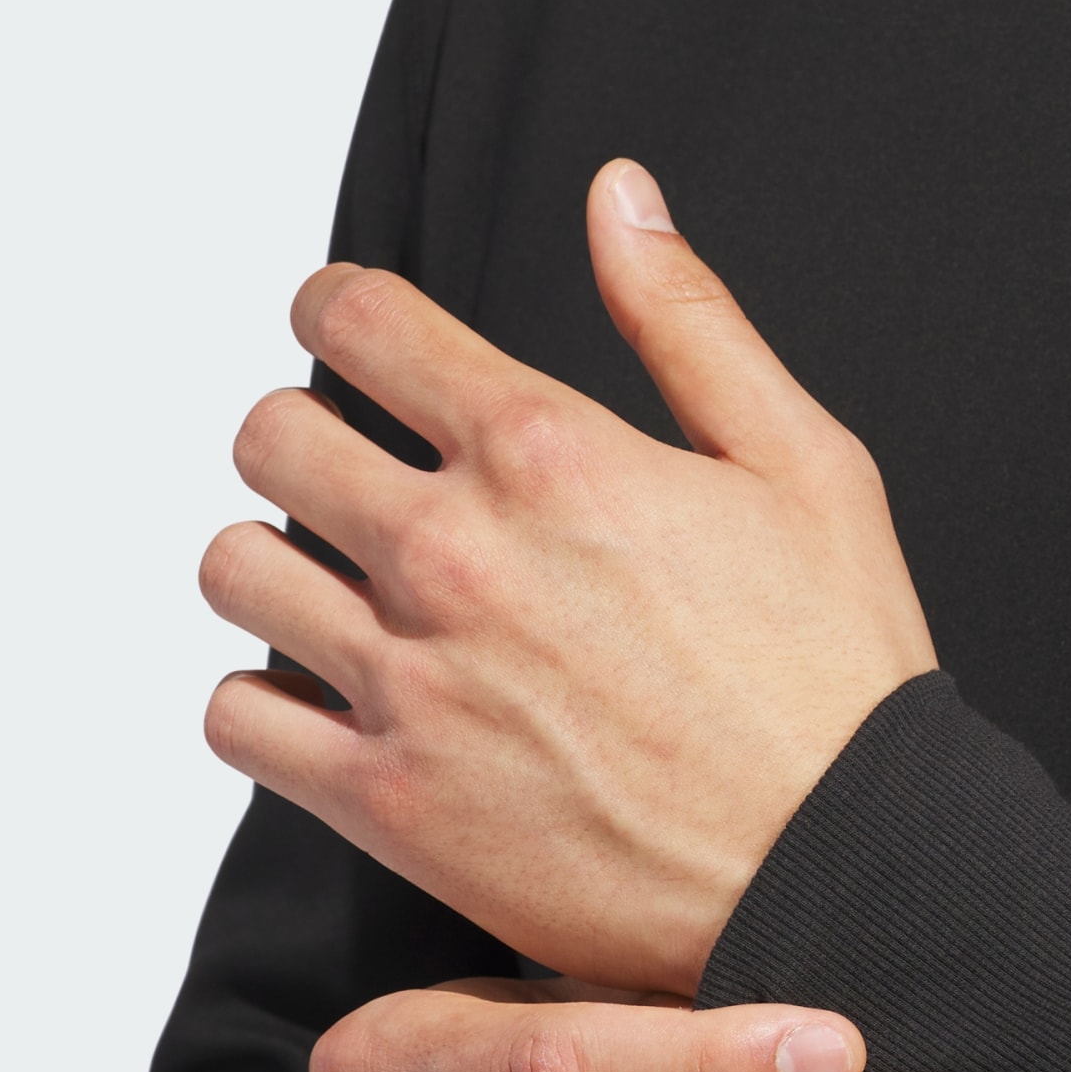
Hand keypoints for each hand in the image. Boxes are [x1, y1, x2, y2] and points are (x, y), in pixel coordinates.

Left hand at [200, 158, 936, 994]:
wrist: (838, 878)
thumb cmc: (834, 677)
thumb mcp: (802, 463)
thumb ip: (688, 319)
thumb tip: (617, 194)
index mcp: (547, 453)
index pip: (359, 321)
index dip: (332, 306)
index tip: (340, 327)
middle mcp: (456, 557)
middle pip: (268, 436)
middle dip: (293, 433)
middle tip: (338, 467)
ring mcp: (413, 685)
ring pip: (233, 571)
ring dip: (266, 562)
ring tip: (325, 584)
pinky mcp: (391, 804)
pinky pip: (238, 721)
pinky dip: (257, 701)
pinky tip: (317, 696)